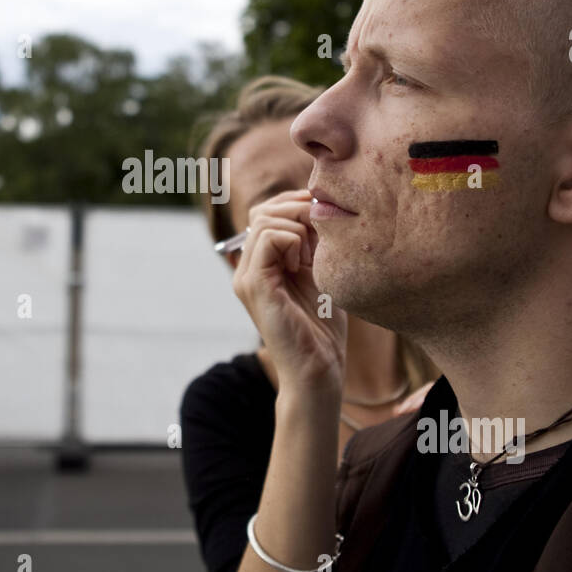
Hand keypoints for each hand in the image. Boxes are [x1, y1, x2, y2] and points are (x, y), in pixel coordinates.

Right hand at [231, 188, 346, 394]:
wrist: (319, 368)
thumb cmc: (324, 326)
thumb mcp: (320, 272)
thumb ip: (313, 241)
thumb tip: (316, 203)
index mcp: (261, 264)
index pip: (266, 212)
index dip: (294, 204)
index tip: (323, 217)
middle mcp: (248, 268)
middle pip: (262, 211)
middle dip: (296, 209)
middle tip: (322, 230)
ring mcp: (247, 276)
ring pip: (264, 220)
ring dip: (298, 228)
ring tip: (313, 256)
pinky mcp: (253, 285)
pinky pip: (267, 238)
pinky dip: (292, 241)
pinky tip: (304, 265)